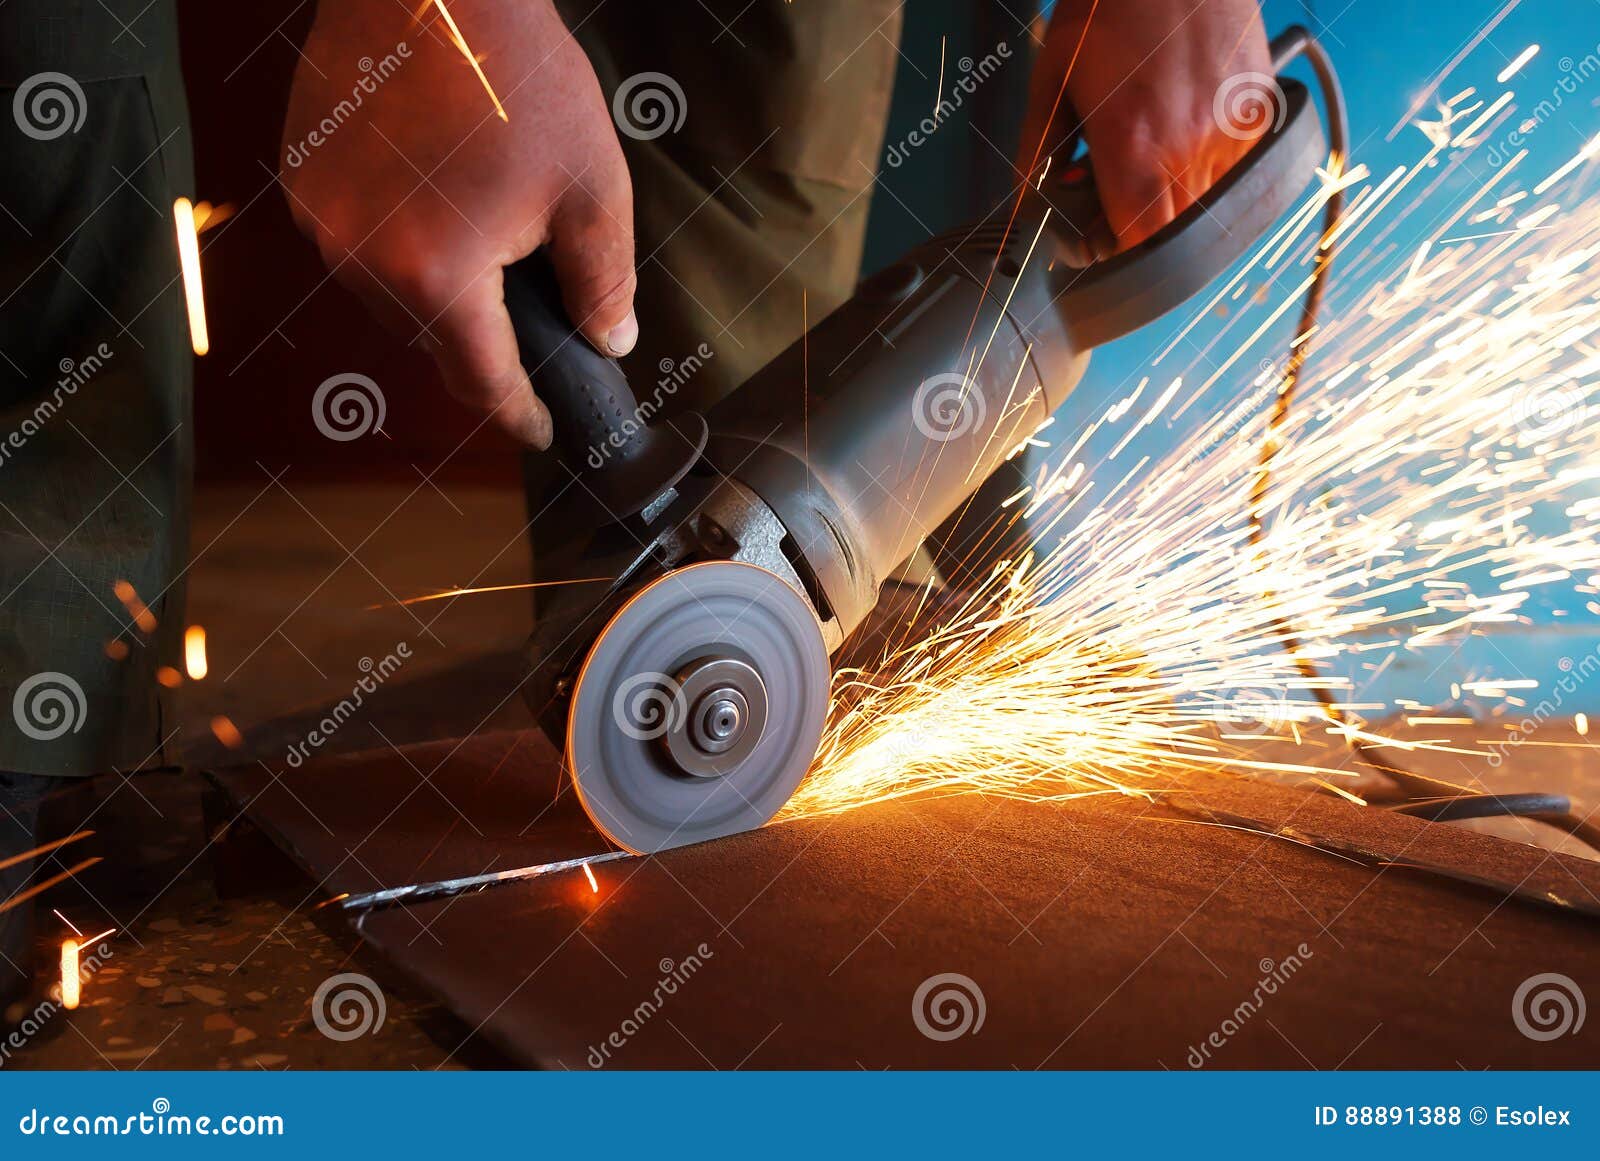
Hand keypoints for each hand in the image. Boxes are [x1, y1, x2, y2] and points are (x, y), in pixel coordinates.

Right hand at [280, 0, 637, 448]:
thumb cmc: (514, 76)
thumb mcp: (590, 187)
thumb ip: (602, 281)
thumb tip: (609, 340)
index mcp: (436, 277)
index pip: (481, 381)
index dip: (519, 414)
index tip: (541, 430)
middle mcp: (363, 262)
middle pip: (435, 338)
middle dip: (484, 333)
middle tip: (529, 304)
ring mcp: (322, 222)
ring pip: (390, 295)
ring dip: (436, 287)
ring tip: (482, 233)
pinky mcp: (302, 181)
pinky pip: (356, 244)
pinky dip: (398, 242)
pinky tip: (434, 197)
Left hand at [1020, 0, 1272, 253]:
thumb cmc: (1110, 2)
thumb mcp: (1053, 74)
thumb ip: (1037, 148)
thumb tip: (1027, 201)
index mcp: (1133, 144)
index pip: (1135, 243)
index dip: (1113, 252)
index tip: (1096, 240)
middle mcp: (1189, 146)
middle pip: (1170, 232)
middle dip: (1139, 226)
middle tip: (1114, 195)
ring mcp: (1231, 132)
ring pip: (1204, 203)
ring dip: (1174, 196)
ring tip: (1149, 151)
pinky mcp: (1258, 113)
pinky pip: (1233, 168)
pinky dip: (1206, 166)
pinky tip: (1181, 130)